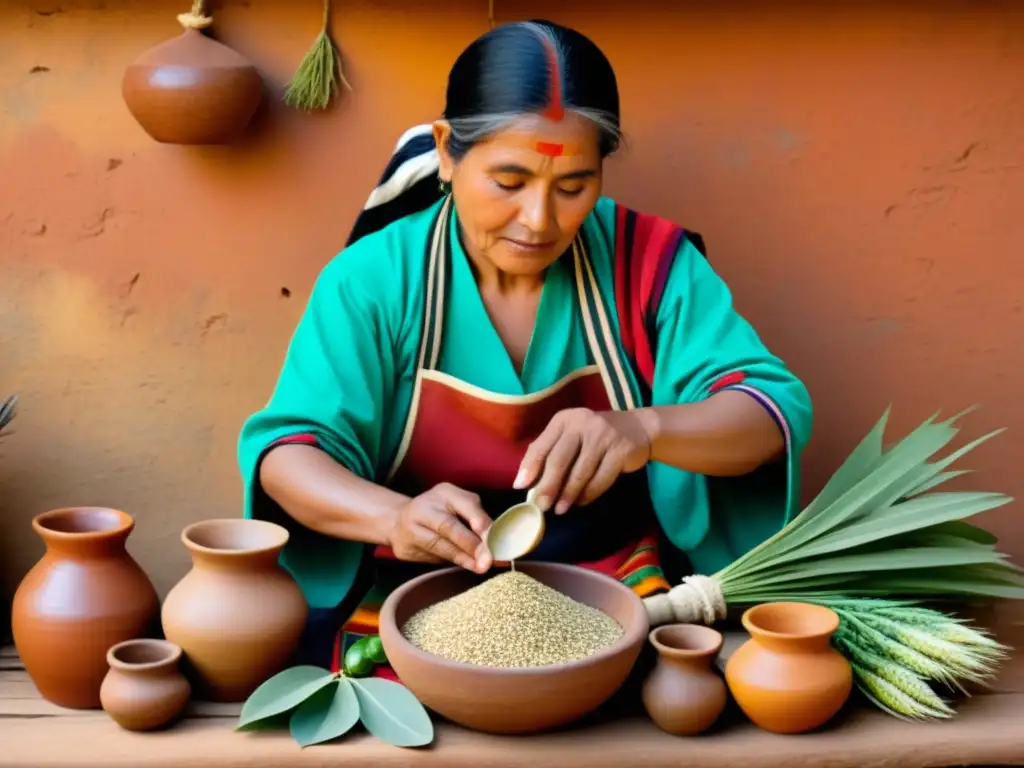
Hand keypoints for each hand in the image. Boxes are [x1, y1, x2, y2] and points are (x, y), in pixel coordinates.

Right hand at [388, 483, 492, 573]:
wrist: (399, 521)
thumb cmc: (440, 512)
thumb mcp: (460, 505)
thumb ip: (476, 518)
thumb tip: (496, 540)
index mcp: (444, 492)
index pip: (465, 503)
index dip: (479, 521)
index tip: (492, 537)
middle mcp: (425, 506)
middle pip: (448, 526)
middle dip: (471, 545)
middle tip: (487, 561)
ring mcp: (410, 527)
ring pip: (439, 545)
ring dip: (462, 558)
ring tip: (479, 567)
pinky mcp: (405, 548)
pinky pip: (430, 557)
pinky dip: (449, 562)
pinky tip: (464, 565)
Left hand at [514, 408, 655, 514]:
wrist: (636, 428)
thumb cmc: (594, 436)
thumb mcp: (570, 436)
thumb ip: (550, 452)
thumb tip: (526, 483)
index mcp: (563, 420)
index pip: (542, 445)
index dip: (530, 467)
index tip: (521, 487)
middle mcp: (582, 423)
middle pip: (559, 460)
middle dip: (548, 486)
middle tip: (541, 506)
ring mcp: (603, 435)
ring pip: (581, 472)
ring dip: (568, 494)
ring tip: (560, 509)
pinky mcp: (621, 449)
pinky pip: (601, 478)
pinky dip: (589, 493)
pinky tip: (581, 501)